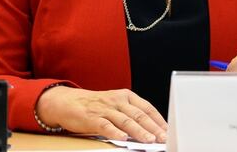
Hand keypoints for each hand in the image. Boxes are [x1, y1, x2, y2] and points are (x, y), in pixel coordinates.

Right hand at [36, 86, 167, 142]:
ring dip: (139, 131)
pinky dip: (115, 132)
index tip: (169, 132)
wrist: (67, 102)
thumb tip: (153, 131)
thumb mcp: (115, 105)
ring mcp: (104, 108)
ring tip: (150, 140)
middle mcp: (116, 100)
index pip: (147, 108)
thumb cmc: (95, 106)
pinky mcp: (92, 117)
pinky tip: (123, 138)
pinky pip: (106, 125)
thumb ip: (131, 115)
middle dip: (153, 128)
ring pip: (125, 120)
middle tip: (164, 138)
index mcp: (125, 96)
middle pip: (139, 115)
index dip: (159, 121)